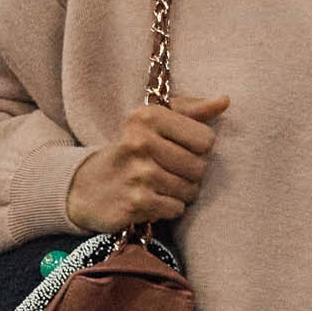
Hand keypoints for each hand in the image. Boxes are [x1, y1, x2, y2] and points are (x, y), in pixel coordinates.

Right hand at [67, 95, 228, 232]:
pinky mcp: (136, 202)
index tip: (177, 148)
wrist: (86, 187)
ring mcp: (138, 174)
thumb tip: (225, 100)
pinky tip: (152, 200)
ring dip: (181, 193)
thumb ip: (191, 110)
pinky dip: (169, 208)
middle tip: (170, 171)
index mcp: (148, 117)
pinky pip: (177, 209)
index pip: (206, 139)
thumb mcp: (153, 122)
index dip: (198, 149)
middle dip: (191, 174)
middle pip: (201, 167)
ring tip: (161, 186)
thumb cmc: (131, 150)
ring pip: (190, 190)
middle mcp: (141, 142)